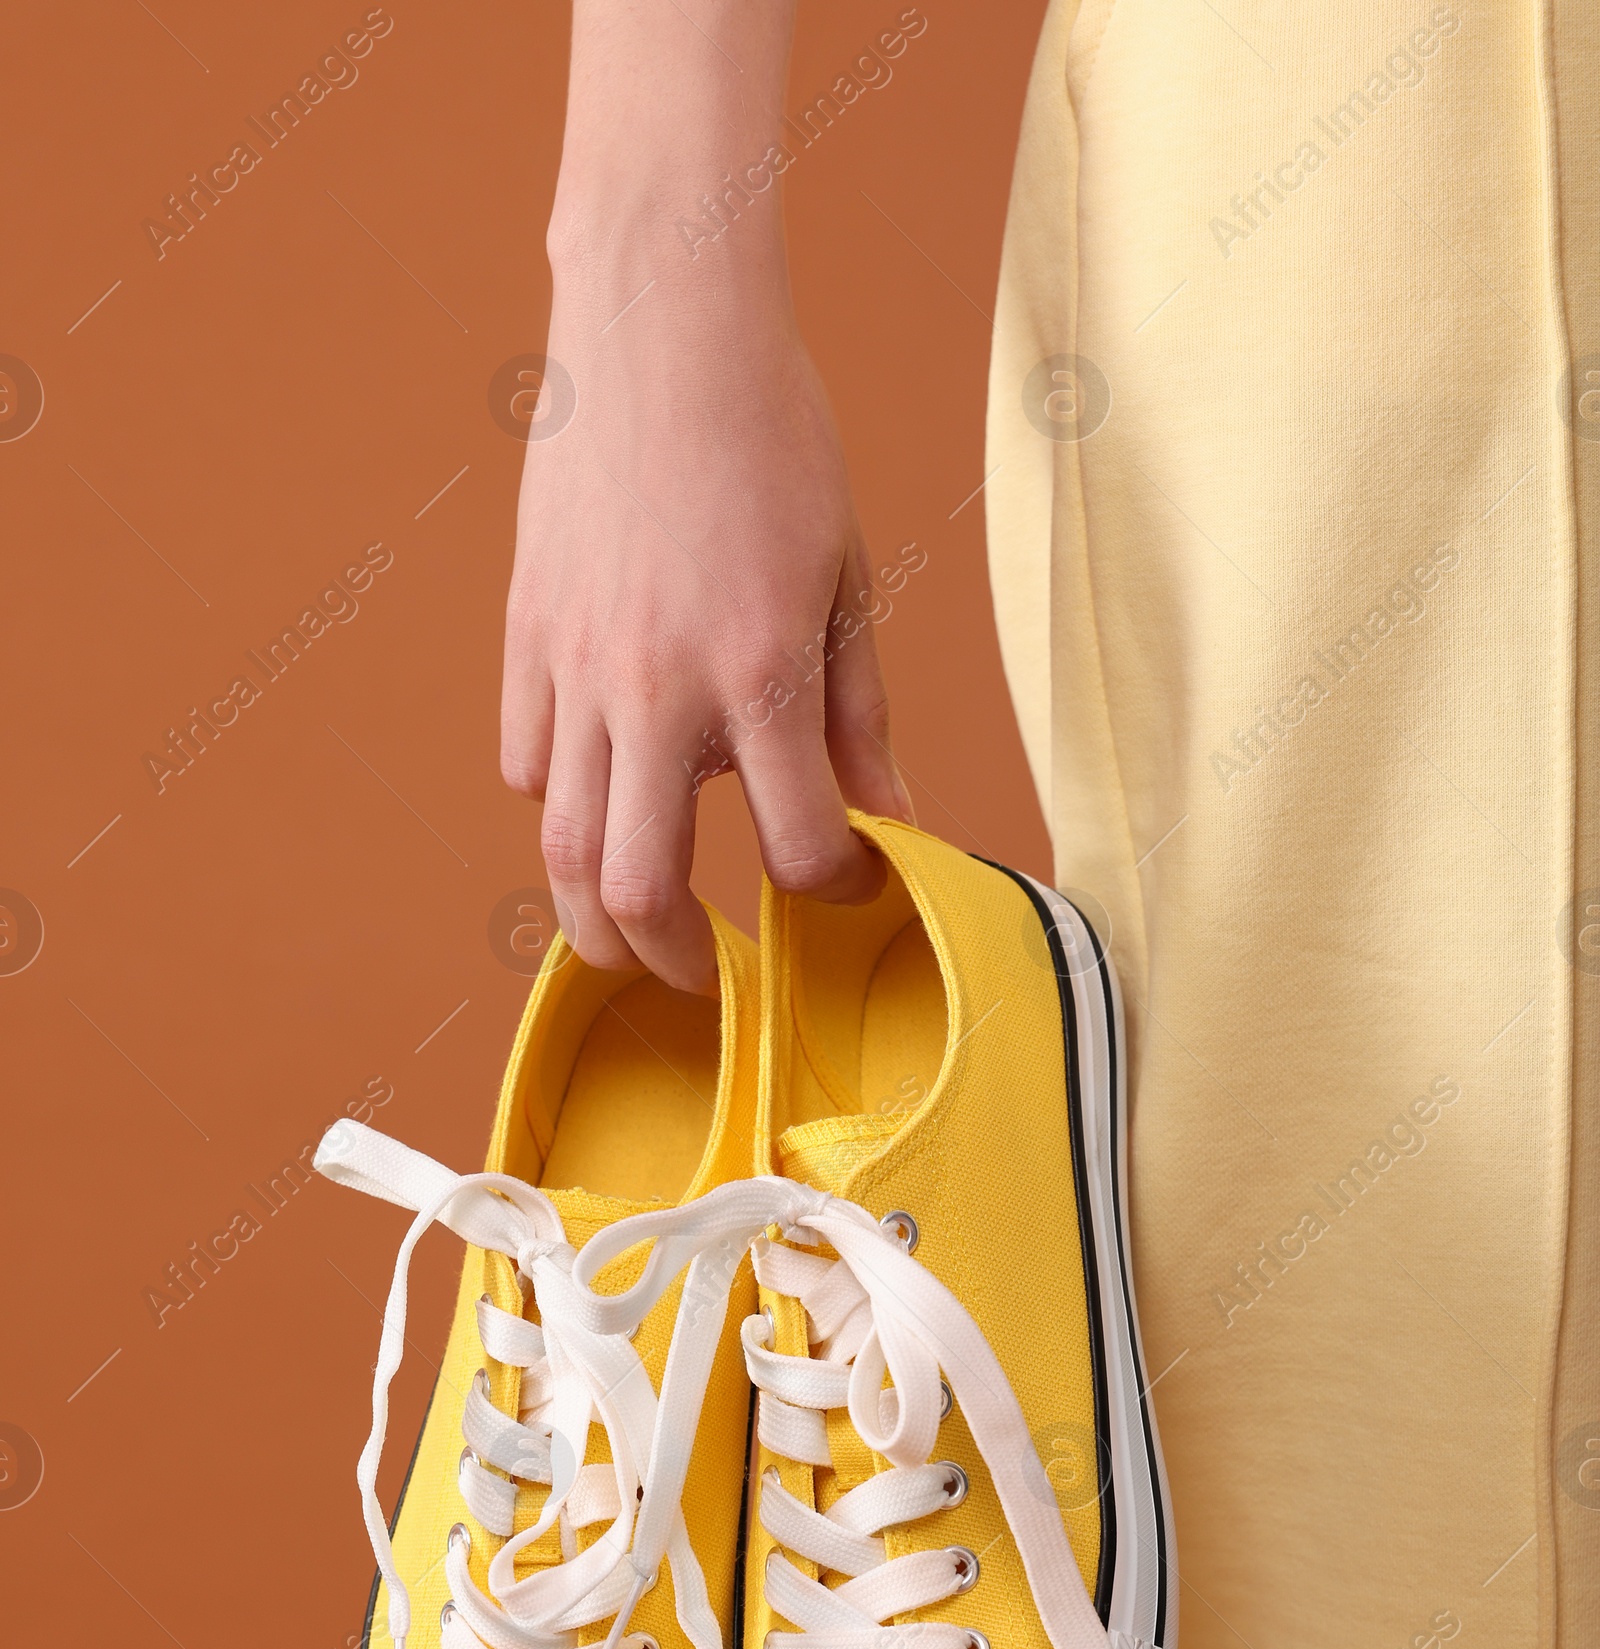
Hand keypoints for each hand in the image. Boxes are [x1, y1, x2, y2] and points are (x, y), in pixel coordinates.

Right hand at [500, 4, 910, 992]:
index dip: (831, 888)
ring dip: (592, 916)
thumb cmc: (774, 436)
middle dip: (675, 960)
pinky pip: (525, 759)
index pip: (797, 847)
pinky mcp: (525, 635)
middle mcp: (658, 690)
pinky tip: (598, 795)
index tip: (843, 883)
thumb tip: (893, 820)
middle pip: (639, 889)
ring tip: (630, 934)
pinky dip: (558, 801)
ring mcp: (577, 667)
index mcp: (760, 674)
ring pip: (559, 847)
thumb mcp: (847, 576)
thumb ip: (863, 714)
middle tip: (705, 974)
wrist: (661, 321)